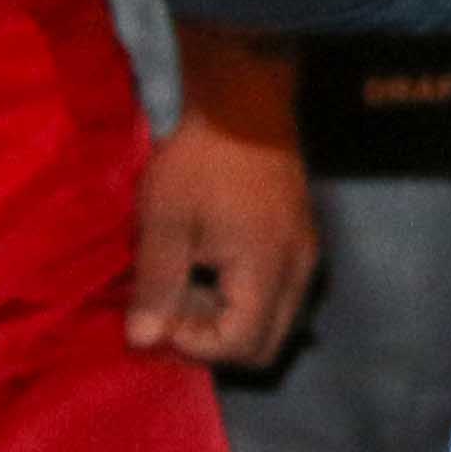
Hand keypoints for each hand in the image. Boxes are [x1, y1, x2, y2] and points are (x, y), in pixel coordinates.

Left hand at [129, 41, 318, 366]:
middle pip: (266, 345)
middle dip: (214, 341)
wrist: (244, 106)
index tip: (160, 314)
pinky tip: (212, 268)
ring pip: (276, 322)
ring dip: (229, 321)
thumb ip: (157, 286)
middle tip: (174, 307)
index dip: (194, 345)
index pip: (241, 344)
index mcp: (266, 269)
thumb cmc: (200, 163)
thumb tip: (143, 341)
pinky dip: (244, 299)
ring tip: (188, 285)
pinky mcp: (302, 242)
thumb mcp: (165, 223)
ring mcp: (306, 256)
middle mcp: (299, 271)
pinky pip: (280, 296)